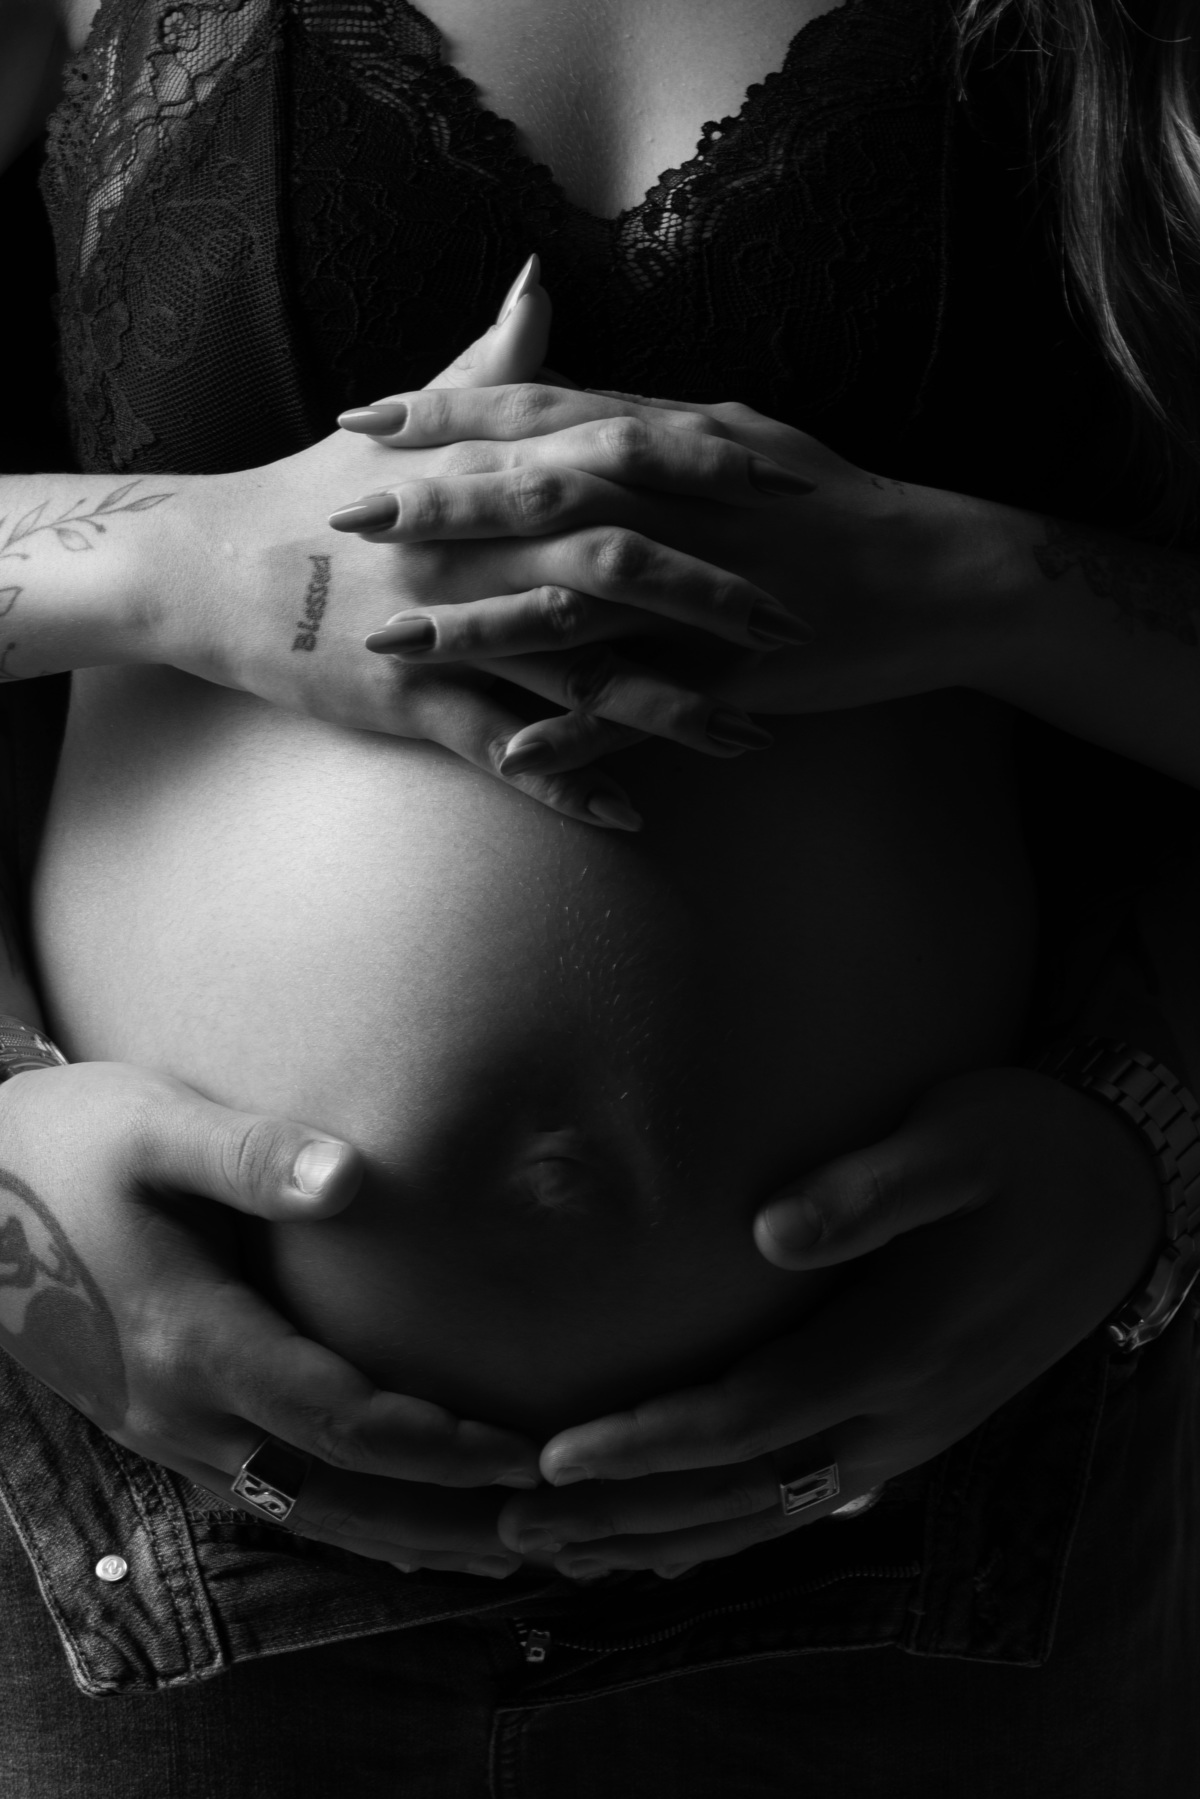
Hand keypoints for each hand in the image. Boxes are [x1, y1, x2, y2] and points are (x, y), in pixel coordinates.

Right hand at [0, 1061, 535, 1576]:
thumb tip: (350, 1175)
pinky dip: (349, 1517)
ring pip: (304, 1511)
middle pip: (337, 1495)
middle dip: (446, 1517)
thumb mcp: (150, 1127)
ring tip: (500, 1548)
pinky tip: (400, 1522)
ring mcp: (165, 1432)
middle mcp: (181, 1411)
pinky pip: (269, 1497)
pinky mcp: (160, 1426)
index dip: (440, 1446)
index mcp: (193, 1341)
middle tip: (551, 1529)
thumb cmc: (65, 1146)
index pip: (341, 1423)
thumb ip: (249, 1154)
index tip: (526, 1450)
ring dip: (405, 1534)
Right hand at [150, 263, 794, 827]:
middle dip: (716, 595)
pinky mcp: (410, 698)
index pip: (618, 455)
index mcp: (488, 468)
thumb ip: (493, 363)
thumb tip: (542, 279)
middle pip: (618, 563)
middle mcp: (475, 542)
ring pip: (579, 670)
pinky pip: (504, 749)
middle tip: (799, 622)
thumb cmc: (319, 489)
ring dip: (672, 707)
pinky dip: (568, 784)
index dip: (711, 470)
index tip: (796, 484)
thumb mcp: (405, 422)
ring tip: (755, 734)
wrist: (211, 567)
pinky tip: (635, 816)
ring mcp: (444, 624)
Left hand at [337, 377, 1010, 771]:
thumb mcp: (739, 437)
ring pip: (575, 605)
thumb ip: (648, 419)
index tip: (363, 416)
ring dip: (480, 626)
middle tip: (346, 519)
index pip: (542, 414)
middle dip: (439, 509)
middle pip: (540, 497)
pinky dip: (579, 735)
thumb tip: (572, 392)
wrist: (943, 574)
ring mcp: (705, 589)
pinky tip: (511, 758)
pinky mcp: (733, 669)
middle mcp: (679, 504)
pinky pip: (644, 708)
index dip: (448, 413)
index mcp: (674, 440)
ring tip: (394, 649)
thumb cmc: (832, 503)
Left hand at [495, 1069, 1160, 1577]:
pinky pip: (808, 1502)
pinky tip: (676, 1539)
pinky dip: (732, 1529)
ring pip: (772, 1513)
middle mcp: (899, 1413)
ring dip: (667, 1536)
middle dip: (627, 1512)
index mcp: (897, 1345)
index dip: (644, 1444)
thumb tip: (768, 1232)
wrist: (1120, 1197)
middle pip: (743, 1492)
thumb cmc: (1025, 1150)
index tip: (549, 1456)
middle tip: (514, 1527)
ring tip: (567, 1550)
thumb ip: (869, 1189)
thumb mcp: (958, 1140)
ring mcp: (909, 1434)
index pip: (745, 1421)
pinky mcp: (912, 1430)